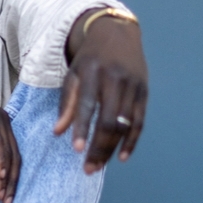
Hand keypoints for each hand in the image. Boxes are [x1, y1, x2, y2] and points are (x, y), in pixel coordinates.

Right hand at [0, 65, 20, 202]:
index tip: (4, 200)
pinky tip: (0, 176)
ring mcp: (0, 119)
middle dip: (10, 183)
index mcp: (1, 130)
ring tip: (0, 196)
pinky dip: (1, 161)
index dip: (9, 181)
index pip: (11, 159)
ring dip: (5, 178)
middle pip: (15, 159)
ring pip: (9, 154)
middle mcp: (5, 124)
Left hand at [54, 13, 147, 173]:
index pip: (88, 105)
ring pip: (125, 125)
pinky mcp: (144, 93)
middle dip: (98, 147)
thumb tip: (58, 132)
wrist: (117, 34)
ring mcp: (133, 87)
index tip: (76, 149)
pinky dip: (131, 141)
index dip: (83, 128)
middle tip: (87, 168)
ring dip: (112, 149)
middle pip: (110, 120)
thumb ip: (67, 103)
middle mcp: (116, 80)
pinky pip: (140, 122)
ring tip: (98, 166)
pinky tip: (122, 157)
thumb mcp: (74, 74)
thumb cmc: (90, 58)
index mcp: (94, 73)